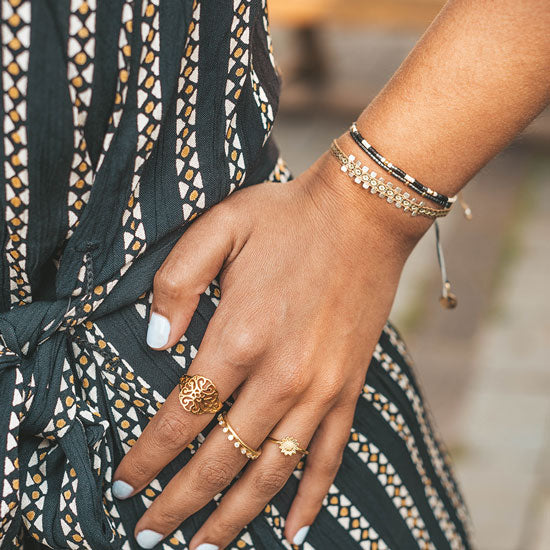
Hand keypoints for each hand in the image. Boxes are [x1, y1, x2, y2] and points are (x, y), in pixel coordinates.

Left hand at [112, 142, 427, 548]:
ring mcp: (320, 388)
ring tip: (204, 547)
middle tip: (147, 537)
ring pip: (269, 473)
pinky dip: (309, 499)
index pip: (180, 418)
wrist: (364, 214)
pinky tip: (291, 531)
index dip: (146, 459)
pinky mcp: (349, 387)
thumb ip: (176, 282)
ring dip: (234, 517)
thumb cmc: (289, 218)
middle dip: (177, 505)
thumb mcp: (219, 228)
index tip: (123, 486)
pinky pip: (327, 457)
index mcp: (238, 336)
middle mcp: (279, 376)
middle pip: (218, 460)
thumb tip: (155, 340)